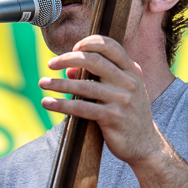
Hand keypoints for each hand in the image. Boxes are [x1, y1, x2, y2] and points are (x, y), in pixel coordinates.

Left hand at [38, 35, 166, 166]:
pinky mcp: (113, 118)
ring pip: (84, 86)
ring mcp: (122, 100)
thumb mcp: (120, 91)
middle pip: (93, 60)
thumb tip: (68, 70)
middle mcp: (129, 82)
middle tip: (50, 63)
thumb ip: (98, 77)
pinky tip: (48, 103)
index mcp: (132, 70)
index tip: (72, 48)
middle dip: (68, 58)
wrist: (145, 145)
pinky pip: (82, 108)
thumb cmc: (128, 114)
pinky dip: (62, 105)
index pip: (110, 45)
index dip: (89, 42)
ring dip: (59, 84)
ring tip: (42, 83)